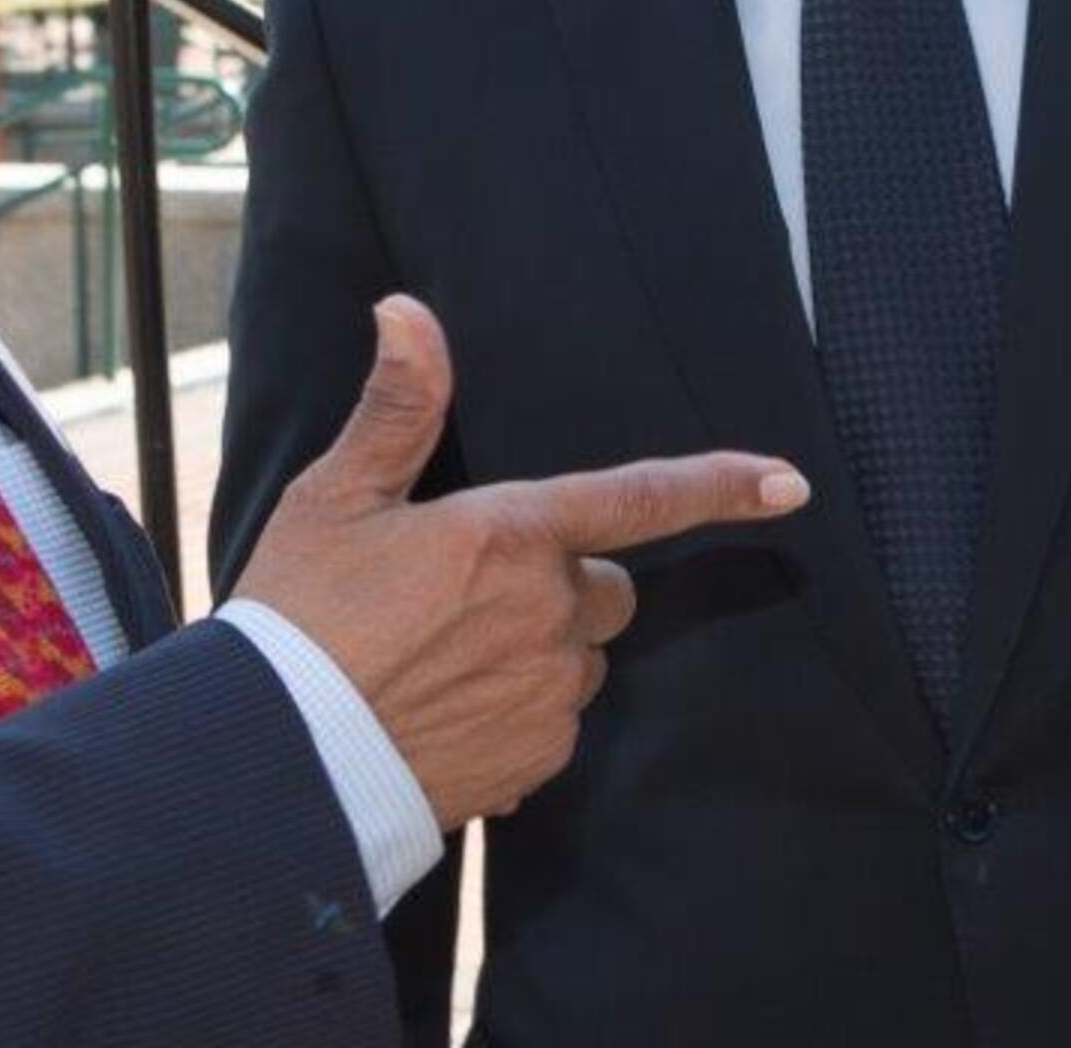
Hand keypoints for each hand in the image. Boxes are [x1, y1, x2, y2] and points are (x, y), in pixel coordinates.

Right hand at [236, 294, 806, 825]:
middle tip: (464, 596)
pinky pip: (552, 722)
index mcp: (512, 535)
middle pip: (602, 586)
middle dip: (559, 585)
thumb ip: (397, 408)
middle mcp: (550, 613)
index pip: (641, 499)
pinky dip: (514, 713)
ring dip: (535, 651)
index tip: (790, 484)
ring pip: (576, 656)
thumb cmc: (301, 618)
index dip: (721, 487)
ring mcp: (549, 691)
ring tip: (440, 658)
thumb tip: (408, 311)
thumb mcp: (337, 499)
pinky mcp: (537, 759)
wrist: (279, 759)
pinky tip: (445, 710)